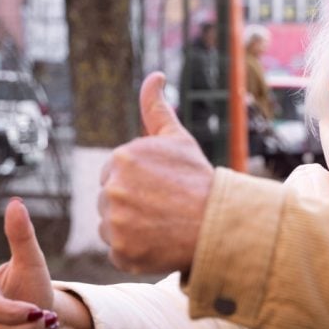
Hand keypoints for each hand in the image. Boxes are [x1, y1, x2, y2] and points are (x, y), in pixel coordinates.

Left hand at [99, 72, 213, 273]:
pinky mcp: (120, 252)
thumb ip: (156, 108)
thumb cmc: (199, 180)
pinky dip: (133, 251)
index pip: (114, 174)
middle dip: (131, 205)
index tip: (161, 188)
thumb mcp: (178, 139)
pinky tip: (157, 242)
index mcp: (121, 158)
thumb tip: (154, 75)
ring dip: (130, 229)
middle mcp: (112, 189)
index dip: (138, 183)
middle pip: (109, 201)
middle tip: (163, 208)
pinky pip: (116, 251)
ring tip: (161, 225)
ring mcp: (115, 223)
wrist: (220, 223)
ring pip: (110, 226)